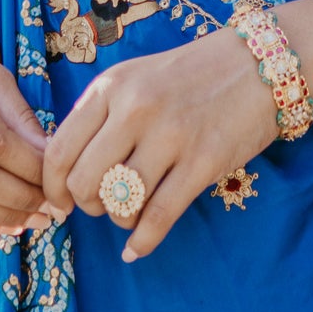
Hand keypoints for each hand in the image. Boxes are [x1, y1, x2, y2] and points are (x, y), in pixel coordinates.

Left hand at [42, 27, 277, 261]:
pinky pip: (159, 216)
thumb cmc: (193, 74)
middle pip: (84, 183)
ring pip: (120, 203)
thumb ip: (101, 113)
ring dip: (120, 220)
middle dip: (88, 205)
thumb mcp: (136, 76)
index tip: (60, 202)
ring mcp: (171, 135)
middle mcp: (135, 109)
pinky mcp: (204, 161)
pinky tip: (137, 248)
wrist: (260, 62)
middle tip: (103, 204)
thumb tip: (66, 167)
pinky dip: (142, 241)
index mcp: (111, 87)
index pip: (59, 150)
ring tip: (131, 213)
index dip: (52, 187)